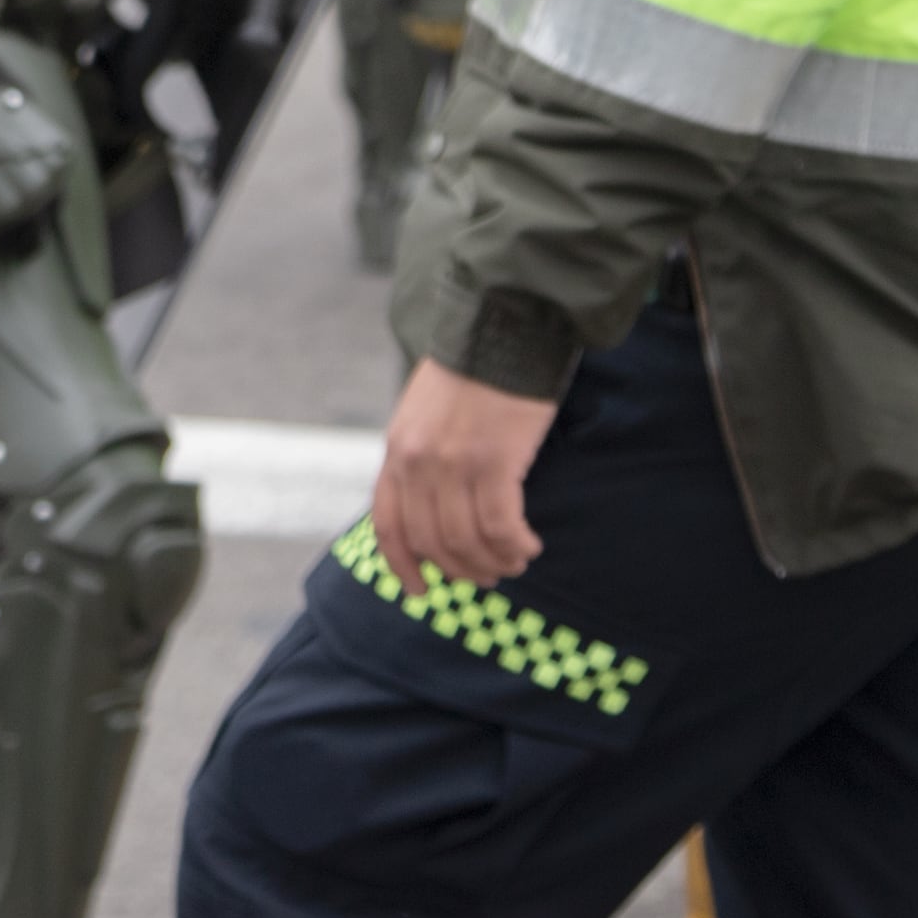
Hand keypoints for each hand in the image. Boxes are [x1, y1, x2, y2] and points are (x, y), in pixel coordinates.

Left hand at [370, 358, 558, 596]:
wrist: (502, 327)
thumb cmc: (472, 371)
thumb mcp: (424, 413)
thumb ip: (419, 456)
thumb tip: (432, 507)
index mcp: (397, 450)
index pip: (388, 524)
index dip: (402, 565)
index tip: (419, 591)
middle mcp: (417, 462)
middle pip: (432, 541)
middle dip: (461, 569)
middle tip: (488, 576)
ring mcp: (453, 464)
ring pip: (467, 541)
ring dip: (493, 562)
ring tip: (514, 561)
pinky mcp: (494, 462)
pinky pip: (501, 527)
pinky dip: (515, 546)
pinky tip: (528, 545)